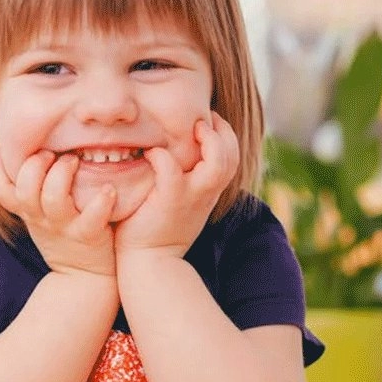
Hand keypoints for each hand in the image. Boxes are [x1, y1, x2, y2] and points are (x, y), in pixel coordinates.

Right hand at [0, 147, 116, 276]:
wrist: (83, 277)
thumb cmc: (62, 234)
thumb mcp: (37, 215)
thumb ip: (31, 188)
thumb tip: (25, 150)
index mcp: (27, 211)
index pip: (1, 190)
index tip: (1, 147)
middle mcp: (41, 218)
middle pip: (25, 190)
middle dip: (34, 165)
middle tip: (50, 153)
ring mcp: (64, 227)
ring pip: (53, 199)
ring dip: (62, 174)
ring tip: (74, 160)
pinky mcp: (88, 235)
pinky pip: (92, 218)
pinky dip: (101, 201)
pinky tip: (108, 189)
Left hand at [113, 112, 239, 259]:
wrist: (149, 264)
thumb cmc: (156, 230)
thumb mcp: (178, 203)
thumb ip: (182, 181)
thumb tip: (171, 154)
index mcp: (208, 191)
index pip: (231, 157)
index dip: (224, 135)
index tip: (208, 121)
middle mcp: (205, 193)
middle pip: (232, 156)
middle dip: (223, 131)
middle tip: (204, 118)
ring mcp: (191, 197)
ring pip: (218, 163)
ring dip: (208, 140)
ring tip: (192, 128)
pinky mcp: (169, 201)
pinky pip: (171, 170)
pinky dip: (163, 157)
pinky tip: (151, 153)